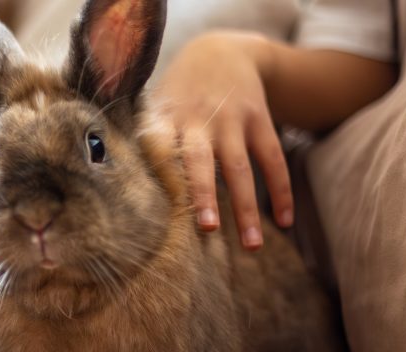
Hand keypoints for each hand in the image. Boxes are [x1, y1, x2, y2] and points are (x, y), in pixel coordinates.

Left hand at [152, 31, 292, 249]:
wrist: (221, 51)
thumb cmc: (177, 96)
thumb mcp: (154, 108)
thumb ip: (145, 146)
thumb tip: (121, 199)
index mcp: (166, 120)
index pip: (160, 151)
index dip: (160, 176)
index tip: (156, 210)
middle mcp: (199, 120)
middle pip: (201, 161)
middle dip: (204, 194)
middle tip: (208, 230)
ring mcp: (232, 120)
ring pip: (241, 168)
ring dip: (247, 208)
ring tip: (251, 246)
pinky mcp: (259, 120)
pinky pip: (273, 159)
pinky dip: (281, 191)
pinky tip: (284, 222)